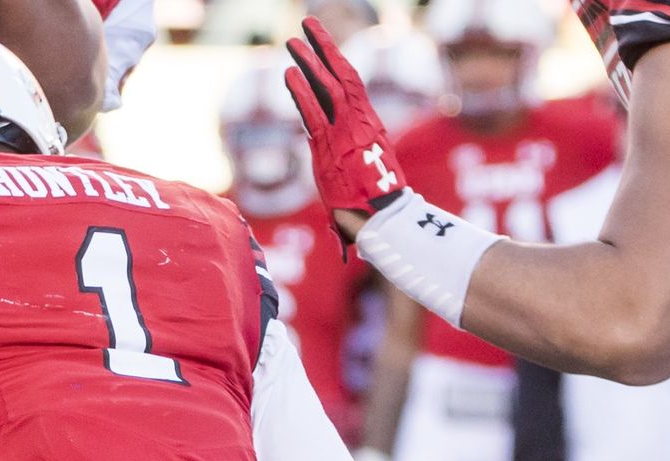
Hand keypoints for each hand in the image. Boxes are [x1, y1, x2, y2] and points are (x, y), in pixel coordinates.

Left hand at [284, 17, 406, 243]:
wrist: (382, 222)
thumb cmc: (375, 212)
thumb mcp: (362, 190)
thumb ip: (348, 190)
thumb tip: (343, 227)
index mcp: (369, 127)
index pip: (350, 88)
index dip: (335, 64)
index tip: (323, 48)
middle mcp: (359, 124)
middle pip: (341, 76)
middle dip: (324, 48)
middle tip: (309, 25)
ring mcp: (345, 133)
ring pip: (328, 87)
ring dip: (310, 61)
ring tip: (293, 40)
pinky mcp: (331, 146)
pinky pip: (314, 112)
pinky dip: (300, 92)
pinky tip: (288, 73)